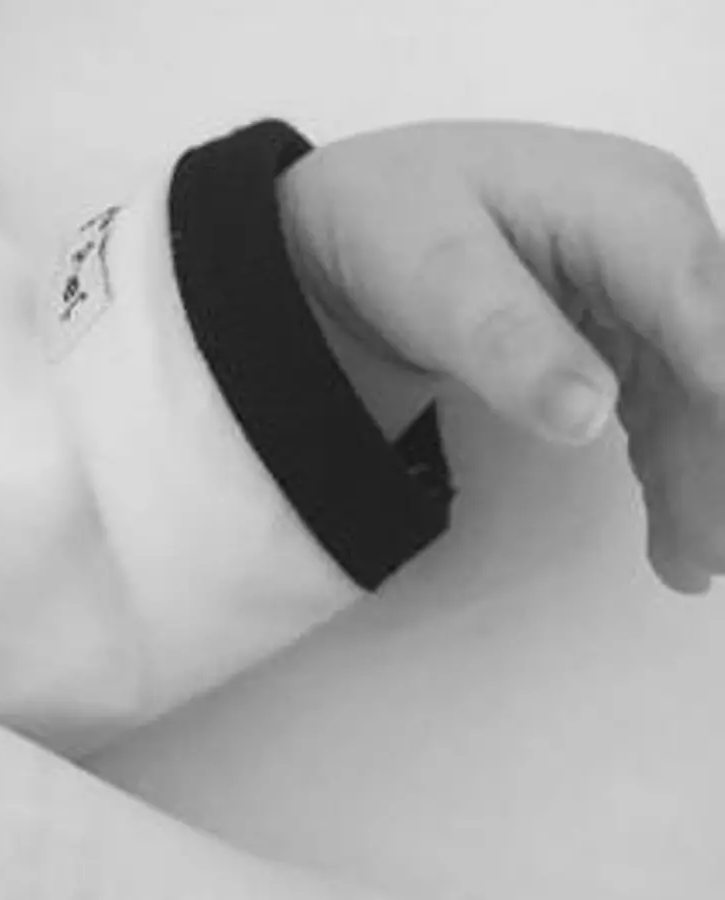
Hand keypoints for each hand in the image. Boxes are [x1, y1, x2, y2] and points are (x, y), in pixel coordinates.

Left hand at [278, 121, 724, 593]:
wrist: (350, 212)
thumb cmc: (387, 221)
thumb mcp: (429, 273)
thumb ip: (506, 339)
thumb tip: (588, 415)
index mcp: (627, 201)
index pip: (701, 304)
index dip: (724, 394)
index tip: (720, 483)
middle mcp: (662, 234)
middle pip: (720, 353)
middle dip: (722, 453)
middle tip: (708, 550)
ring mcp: (651, 282)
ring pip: (705, 390)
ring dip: (707, 476)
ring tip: (690, 564)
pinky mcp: (632, 326)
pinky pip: (673, 403)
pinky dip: (676, 469)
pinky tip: (675, 537)